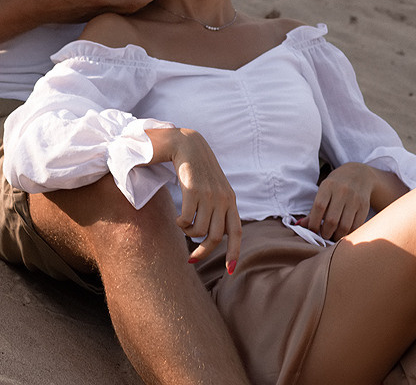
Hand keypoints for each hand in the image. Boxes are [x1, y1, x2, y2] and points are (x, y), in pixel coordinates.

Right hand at [153, 128, 241, 272]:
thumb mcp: (215, 189)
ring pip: (199, 231)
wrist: (187, 144)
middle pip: (215, 237)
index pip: (237, 232)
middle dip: (202, 252)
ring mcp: (209, 195)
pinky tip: (178, 217)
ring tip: (184, 225)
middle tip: (191, 259)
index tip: (230, 271)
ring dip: (189, 234)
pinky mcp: (193, 190)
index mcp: (231, 200)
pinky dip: (180, 224)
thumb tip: (215, 237)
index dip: (234, 253)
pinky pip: (186, 220)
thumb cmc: (200, 171)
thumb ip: (218, 209)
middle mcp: (223, 199)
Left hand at [299, 162, 376, 240]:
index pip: (319, 207)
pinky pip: (355, 226)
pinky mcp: (364, 206)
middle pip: (331, 220)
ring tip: (333, 236)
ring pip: (344, 226)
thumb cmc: (336, 185)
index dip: (314, 223)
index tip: (313, 231)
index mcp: (328, 186)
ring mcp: (354, 199)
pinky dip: (348, 234)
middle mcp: (342, 191)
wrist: (359, 175)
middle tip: (324, 235)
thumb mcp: (324, 191)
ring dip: (336, 236)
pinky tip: (343, 232)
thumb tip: (300, 225)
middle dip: (325, 233)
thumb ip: (314, 209)